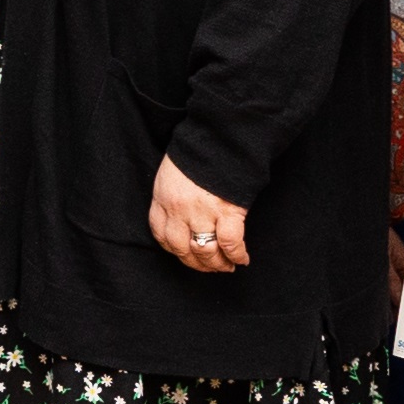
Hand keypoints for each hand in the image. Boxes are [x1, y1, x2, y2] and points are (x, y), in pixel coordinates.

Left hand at [149, 158, 248, 272]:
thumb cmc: (199, 150)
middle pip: (182, 249)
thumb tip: (185, 218)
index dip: (175, 250)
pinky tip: (242, 259)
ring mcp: (202, 212)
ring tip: (226, 267)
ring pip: (205, 251)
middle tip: (210, 267)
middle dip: (197, 264)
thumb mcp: (173, 172)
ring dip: (217, 264)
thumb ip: (174, 195)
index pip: (161, 235)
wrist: (220, 135)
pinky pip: (230, 243)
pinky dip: (237, 255)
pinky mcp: (227, 211)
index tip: (186, 255)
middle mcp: (179, 209)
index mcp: (163, 198)